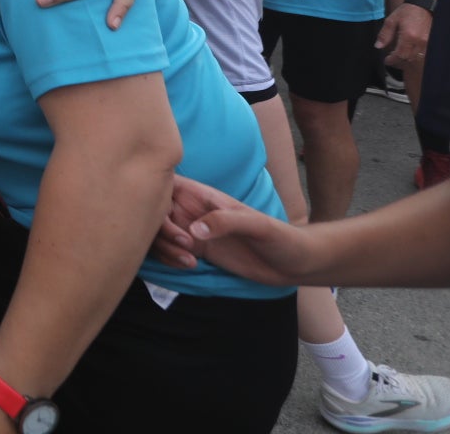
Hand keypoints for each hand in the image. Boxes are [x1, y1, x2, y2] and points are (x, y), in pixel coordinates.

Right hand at [163, 174, 313, 283]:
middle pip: (154, 212)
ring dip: (163, 248)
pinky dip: (168, 259)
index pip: (166, 184)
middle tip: (184, 246)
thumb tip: (193, 230)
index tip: (168, 220)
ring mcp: (192, 231)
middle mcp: (193, 210)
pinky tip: (188, 266)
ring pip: (157, 233)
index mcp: (204, 196)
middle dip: (160, 230)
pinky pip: (168, 250)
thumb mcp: (258, 226)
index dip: (156, 198)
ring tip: (188, 261)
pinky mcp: (195, 250)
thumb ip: (225, 222)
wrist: (294, 265)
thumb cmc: (282, 238)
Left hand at [377, 3, 432, 64]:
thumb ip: (384, 35)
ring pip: (415, 57)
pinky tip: (406, 50)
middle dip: (398, 60)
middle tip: (390, 57)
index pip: (401, 55)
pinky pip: (421, 53)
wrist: (422, 5)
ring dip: (405, 58)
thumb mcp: (391, 21)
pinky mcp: (429, 41)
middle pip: (408, 58)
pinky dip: (413, 54)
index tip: (386, 60)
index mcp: (409, 36)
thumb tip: (378, 46)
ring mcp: (426, 42)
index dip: (392, 60)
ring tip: (397, 54)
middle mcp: (419, 41)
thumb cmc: (406, 11)